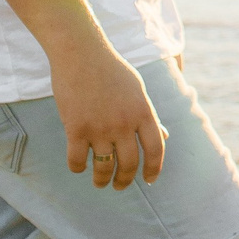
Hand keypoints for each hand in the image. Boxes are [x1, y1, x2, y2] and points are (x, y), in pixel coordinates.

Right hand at [50, 40, 167, 188]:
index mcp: (143, 112)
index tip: (149, 180)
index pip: (156, 149)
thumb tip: (163, 137)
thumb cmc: (111, 70)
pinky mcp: (75, 128)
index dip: (154, 169)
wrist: (81, 53)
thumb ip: (148, 115)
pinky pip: (77, 160)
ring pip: (103, 167)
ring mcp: (100, 127)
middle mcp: (124, 123)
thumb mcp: (137, 90)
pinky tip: (79, 167)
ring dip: (101, 179)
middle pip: (129, 164)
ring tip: (100, 182)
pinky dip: (78, 168)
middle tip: (119, 186)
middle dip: (124, 181)